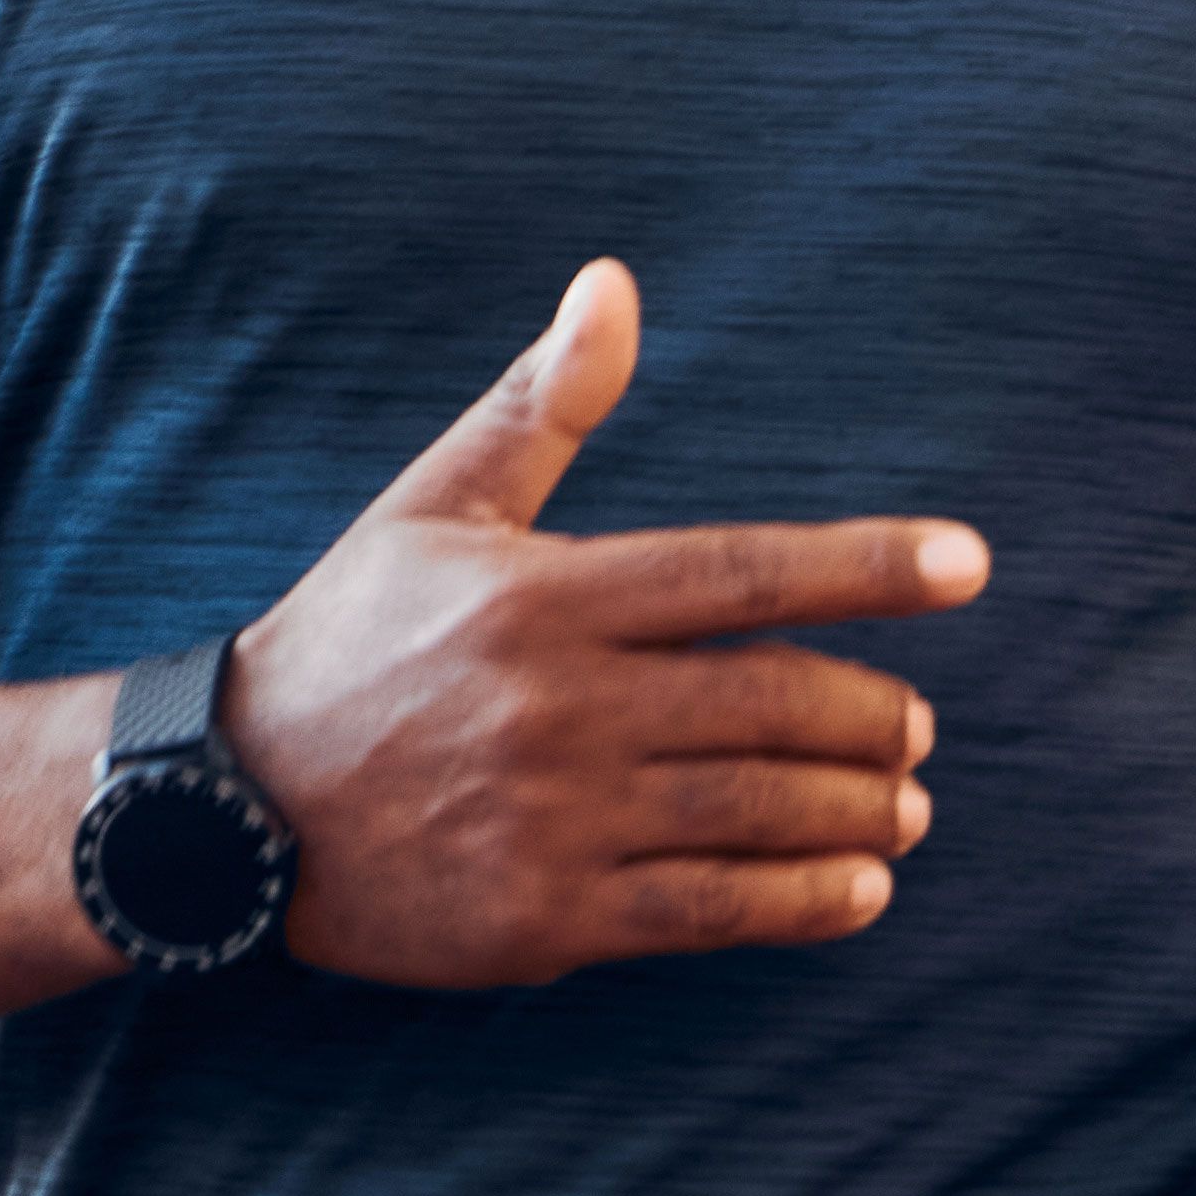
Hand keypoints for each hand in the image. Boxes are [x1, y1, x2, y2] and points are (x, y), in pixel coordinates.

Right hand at [220, 260, 988, 986]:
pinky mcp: (543, 914)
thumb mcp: (433, 507)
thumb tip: (614, 281)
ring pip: (755, 810)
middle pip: (771, 702)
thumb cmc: (351, 640)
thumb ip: (541, 405)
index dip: (867, 566)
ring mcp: (554, 814)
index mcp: (543, 594)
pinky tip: (857, 890)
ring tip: (903, 808)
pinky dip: (801, 902)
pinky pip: (708, 909)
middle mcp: (558, 702)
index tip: (969, 564)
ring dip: (856, 811)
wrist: (227, 807)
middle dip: (871, 714)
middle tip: (915, 727)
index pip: (738, 571)